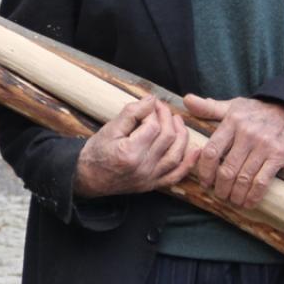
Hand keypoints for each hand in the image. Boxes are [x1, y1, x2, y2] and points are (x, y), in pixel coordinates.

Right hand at [74, 97, 198, 197]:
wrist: (87, 177)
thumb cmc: (96, 151)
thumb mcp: (110, 128)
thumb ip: (132, 112)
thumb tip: (152, 99)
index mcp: (130, 152)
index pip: (153, 126)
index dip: (154, 112)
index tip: (149, 105)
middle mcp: (143, 167)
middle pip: (168, 138)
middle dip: (168, 118)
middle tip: (161, 108)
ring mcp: (149, 178)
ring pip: (176, 155)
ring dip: (182, 135)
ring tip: (177, 121)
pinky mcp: (153, 185)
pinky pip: (176, 176)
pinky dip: (188, 163)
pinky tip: (196, 150)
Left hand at [183, 94, 283, 208]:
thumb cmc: (257, 112)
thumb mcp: (233, 106)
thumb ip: (209, 108)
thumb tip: (186, 100)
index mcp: (232, 122)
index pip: (211, 151)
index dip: (205, 171)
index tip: (205, 182)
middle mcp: (247, 134)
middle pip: (227, 170)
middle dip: (220, 188)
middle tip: (219, 195)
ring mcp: (263, 145)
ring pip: (243, 178)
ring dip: (235, 195)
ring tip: (232, 200)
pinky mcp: (278, 156)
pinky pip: (262, 182)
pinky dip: (253, 196)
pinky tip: (248, 202)